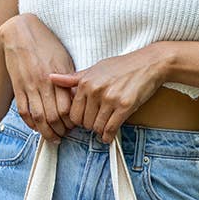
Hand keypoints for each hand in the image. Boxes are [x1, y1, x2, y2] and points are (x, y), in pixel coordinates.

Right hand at [0, 13, 76, 141]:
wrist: (21, 31)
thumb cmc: (47, 44)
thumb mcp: (64, 59)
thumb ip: (70, 80)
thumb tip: (78, 99)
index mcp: (58, 76)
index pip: (67, 108)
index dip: (72, 121)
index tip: (75, 125)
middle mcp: (43, 83)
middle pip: (53, 117)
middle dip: (60, 130)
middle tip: (65, 135)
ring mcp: (29, 86)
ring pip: (38, 118)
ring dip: (46, 132)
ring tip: (53, 137)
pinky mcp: (18, 86)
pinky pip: (23, 111)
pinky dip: (30, 123)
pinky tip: (37, 128)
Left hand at [48, 48, 167, 143]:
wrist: (148, 64)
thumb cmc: (122, 66)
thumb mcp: (95, 69)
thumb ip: (73, 78)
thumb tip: (50, 78)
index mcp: (85, 82)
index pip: (73, 113)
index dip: (78, 120)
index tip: (85, 120)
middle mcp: (95, 90)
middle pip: (84, 122)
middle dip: (89, 126)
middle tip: (96, 123)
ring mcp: (110, 98)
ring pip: (97, 127)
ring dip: (100, 131)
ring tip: (104, 126)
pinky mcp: (124, 106)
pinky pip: (111, 128)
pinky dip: (109, 136)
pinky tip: (109, 135)